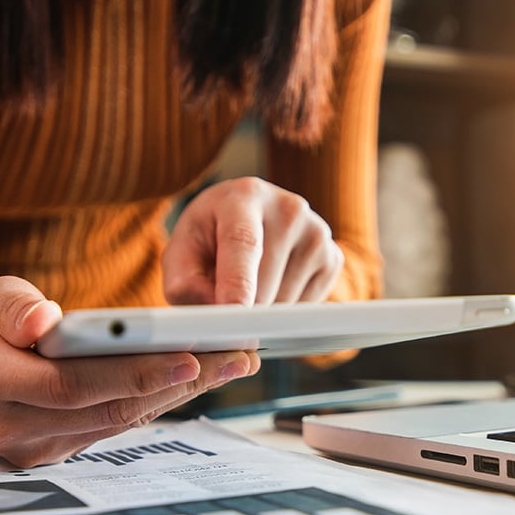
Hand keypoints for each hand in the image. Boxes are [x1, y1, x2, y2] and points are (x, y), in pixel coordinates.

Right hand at [0, 276, 259, 466]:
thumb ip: (12, 307)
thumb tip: (45, 320)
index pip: (70, 384)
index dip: (133, 373)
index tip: (190, 355)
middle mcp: (7, 428)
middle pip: (107, 409)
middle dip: (179, 383)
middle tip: (236, 357)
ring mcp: (30, 452)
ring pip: (117, 424)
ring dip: (178, 395)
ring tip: (230, 364)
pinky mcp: (51, 459)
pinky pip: (112, 430)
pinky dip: (155, 404)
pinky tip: (195, 381)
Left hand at [162, 177, 344, 305]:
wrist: (245, 223)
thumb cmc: (209, 240)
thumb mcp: (182, 255)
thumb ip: (185, 284)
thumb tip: (216, 312)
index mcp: (244, 197)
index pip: (243, 244)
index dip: (238, 284)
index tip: (233, 317)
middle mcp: (288, 208)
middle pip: (265, 284)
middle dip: (240, 313)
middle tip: (222, 304)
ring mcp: (317, 231)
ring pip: (287, 304)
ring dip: (263, 314)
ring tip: (249, 286)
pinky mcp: (333, 257)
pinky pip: (308, 308)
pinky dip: (286, 312)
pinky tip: (272, 288)